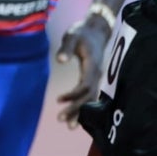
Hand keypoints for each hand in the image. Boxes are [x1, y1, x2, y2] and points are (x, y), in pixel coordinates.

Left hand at [54, 12, 107, 127]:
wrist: (96, 29)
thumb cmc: (81, 32)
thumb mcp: (72, 36)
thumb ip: (66, 47)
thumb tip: (60, 60)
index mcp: (93, 65)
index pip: (85, 86)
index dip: (74, 95)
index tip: (59, 100)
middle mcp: (98, 74)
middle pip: (89, 96)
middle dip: (76, 109)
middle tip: (61, 120)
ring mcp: (97, 77)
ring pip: (91, 99)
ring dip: (81, 112)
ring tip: (68, 126)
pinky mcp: (94, 78)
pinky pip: (90, 96)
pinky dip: (84, 107)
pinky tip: (76, 116)